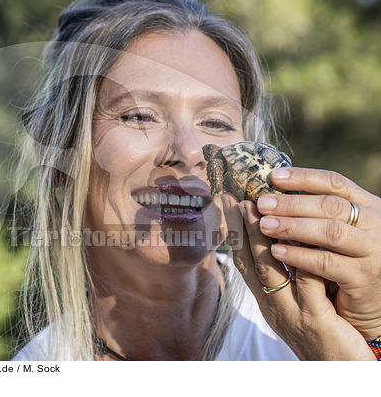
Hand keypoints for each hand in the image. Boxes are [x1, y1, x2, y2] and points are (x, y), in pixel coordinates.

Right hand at [223, 192, 375, 359]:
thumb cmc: (323, 333)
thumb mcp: (298, 303)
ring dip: (262, 239)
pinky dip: (300, 258)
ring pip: (271, 270)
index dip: (235, 232)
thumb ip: (288, 276)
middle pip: (250, 262)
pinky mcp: (314, 320)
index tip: (230, 204)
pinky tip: (299, 238)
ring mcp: (291, 312)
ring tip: (259, 211)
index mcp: (267, 300)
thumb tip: (280, 241)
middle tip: (237, 198)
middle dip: (242, 228)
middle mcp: (272, 305)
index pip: (244, 261)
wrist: (340, 372)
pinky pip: (306, 283)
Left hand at [256, 167, 380, 341]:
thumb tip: (274, 190)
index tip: (272, 176)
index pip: (334, 183)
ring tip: (264, 225)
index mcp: (368, 206)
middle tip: (262, 203)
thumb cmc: (350, 259)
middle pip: (330, 205)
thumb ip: (319, 211)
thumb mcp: (341, 229)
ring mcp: (372, 250)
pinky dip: (300, 256)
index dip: (302, 177)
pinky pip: (327, 263)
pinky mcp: (364, 276)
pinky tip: (277, 252)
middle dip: (292, 203)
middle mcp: (375, 224)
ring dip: (293, 227)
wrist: (376, 302)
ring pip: (330, 232)